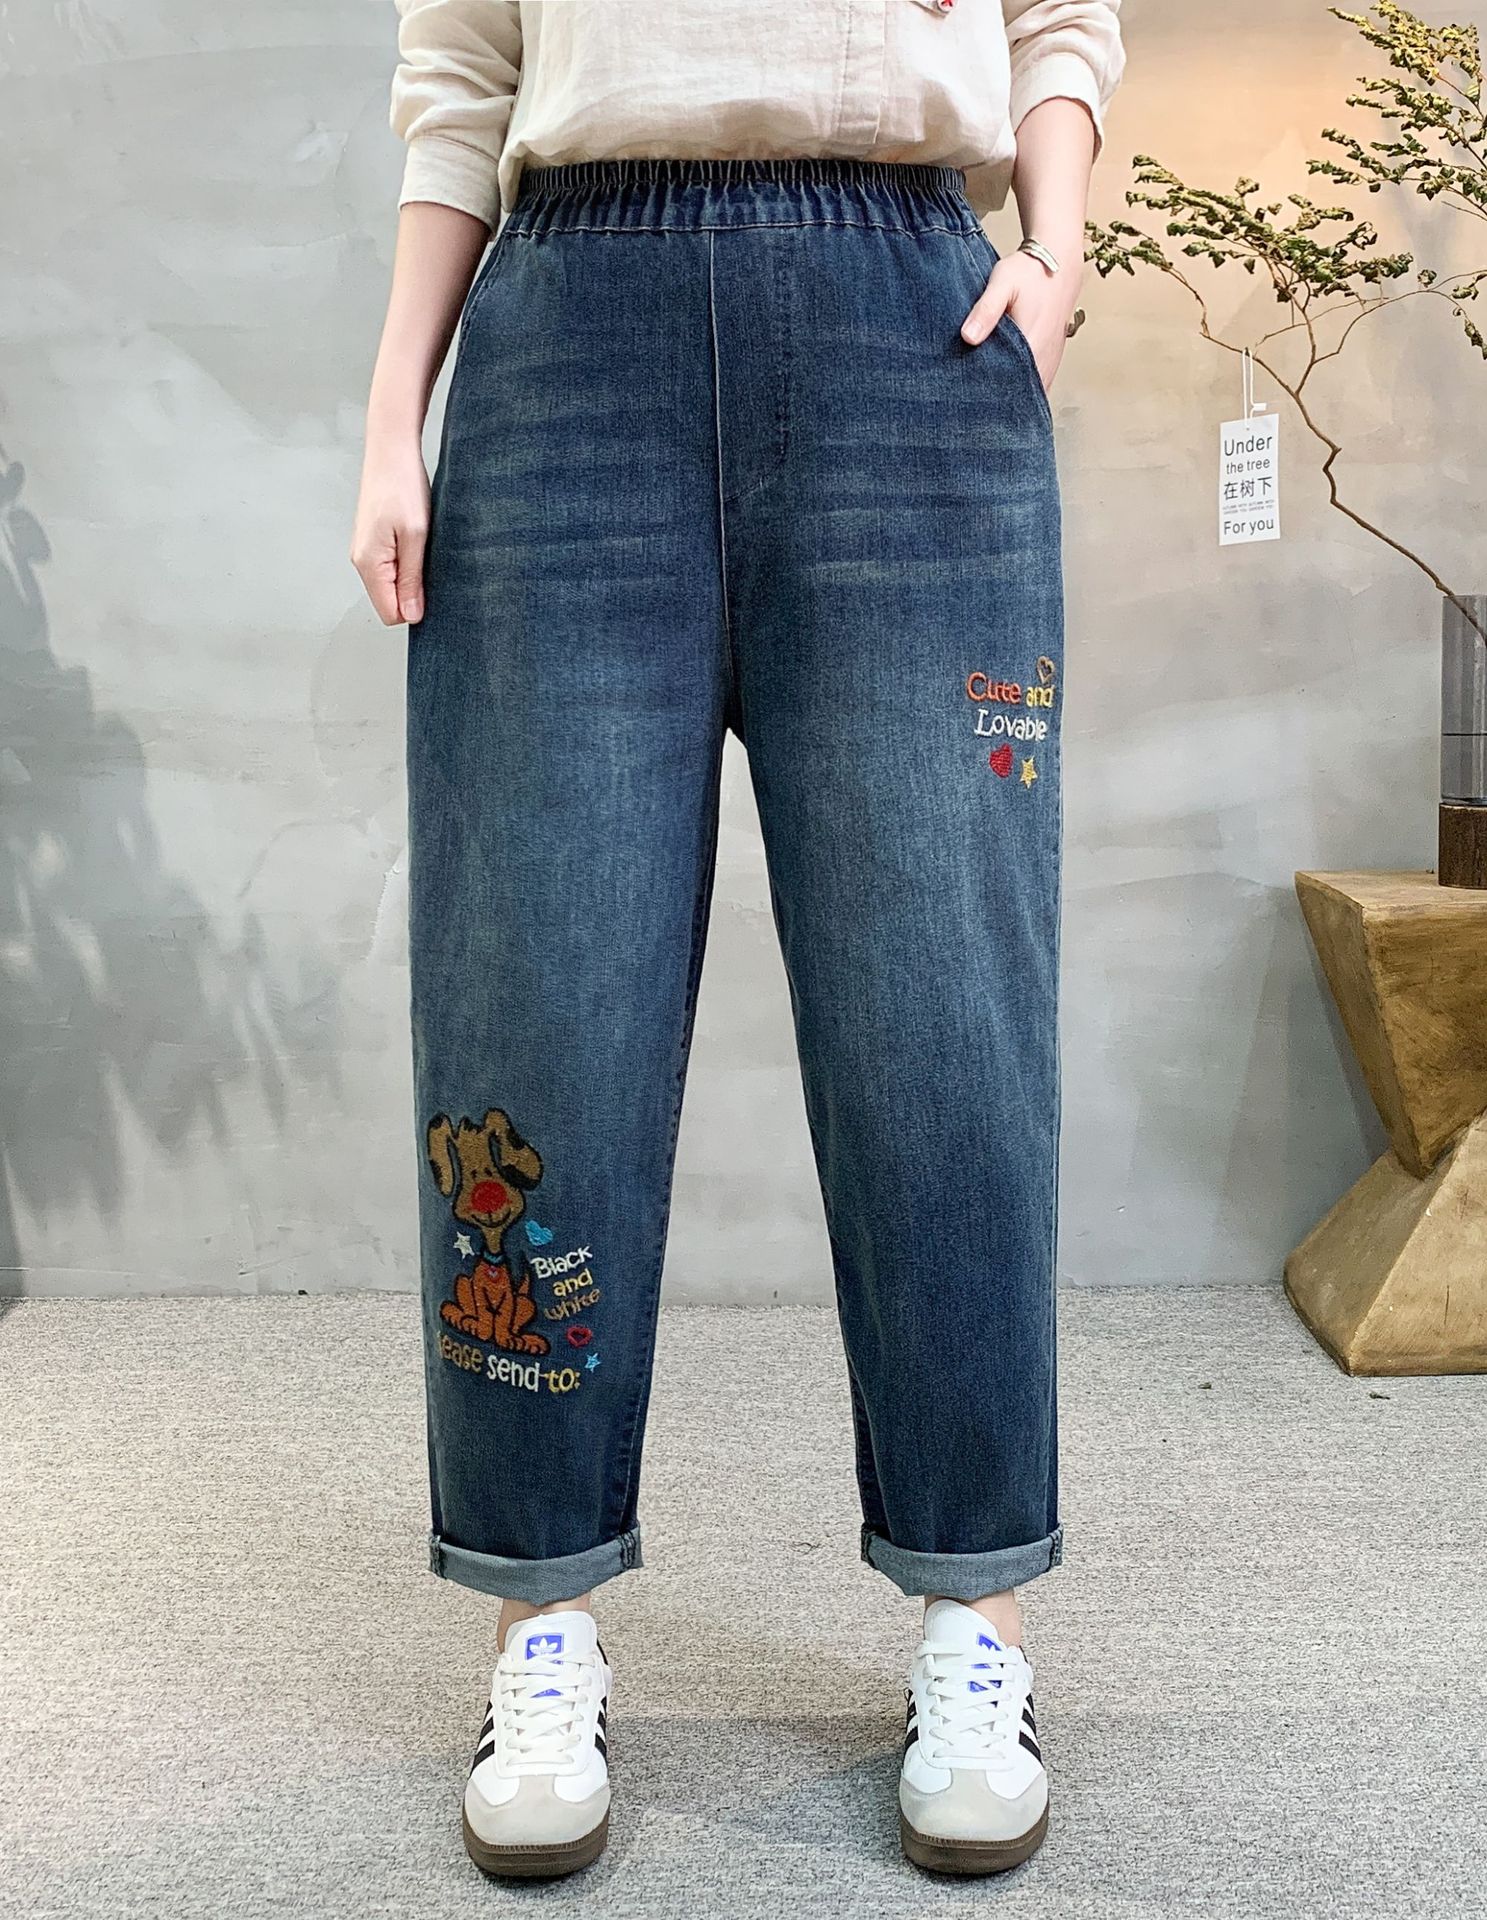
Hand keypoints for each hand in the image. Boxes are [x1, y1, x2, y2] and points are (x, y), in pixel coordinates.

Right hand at [351, 428, 430, 625]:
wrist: (391, 450)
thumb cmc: (403, 486)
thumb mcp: (415, 537)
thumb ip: (411, 578)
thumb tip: (411, 615)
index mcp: (369, 563)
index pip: (390, 613)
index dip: (414, 609)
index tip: (432, 588)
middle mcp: (362, 560)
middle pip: (390, 601)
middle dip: (413, 594)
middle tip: (431, 564)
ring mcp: (366, 551)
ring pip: (392, 584)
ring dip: (412, 576)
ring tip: (424, 548)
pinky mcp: (375, 541)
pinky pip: (392, 567)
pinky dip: (408, 562)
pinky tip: (418, 542)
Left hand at [961, 248, 1082, 392]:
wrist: (1059, 263)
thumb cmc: (1029, 272)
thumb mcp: (1002, 283)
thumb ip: (986, 310)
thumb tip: (968, 338)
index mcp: (1032, 345)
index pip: (1009, 387)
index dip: (988, 396)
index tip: (970, 400)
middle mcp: (1044, 359)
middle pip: (1019, 395)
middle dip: (997, 401)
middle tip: (973, 404)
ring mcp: (1050, 361)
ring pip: (1030, 392)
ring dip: (1011, 397)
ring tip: (986, 400)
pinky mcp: (1051, 358)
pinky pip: (1038, 384)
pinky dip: (1022, 389)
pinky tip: (1005, 388)